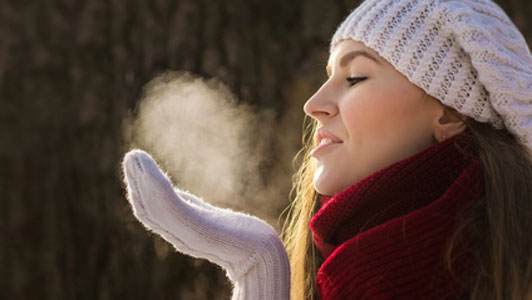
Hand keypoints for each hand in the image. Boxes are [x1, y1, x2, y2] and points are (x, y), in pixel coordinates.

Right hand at [122, 150, 289, 298]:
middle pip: (149, 209)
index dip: (141, 190)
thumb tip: (180, 197)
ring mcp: (188, 235)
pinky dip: (155, 187)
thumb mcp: (212, 220)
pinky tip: (149, 171)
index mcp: (183, 232)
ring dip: (142, 180)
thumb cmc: (244, 239)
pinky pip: (171, 207)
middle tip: (131, 157)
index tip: (136, 166)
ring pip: (154, 207)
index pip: (153, 212)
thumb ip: (194, 210)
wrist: (263, 253)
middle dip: (137, 182)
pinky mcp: (199, 230)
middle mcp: (181, 236)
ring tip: (134, 157)